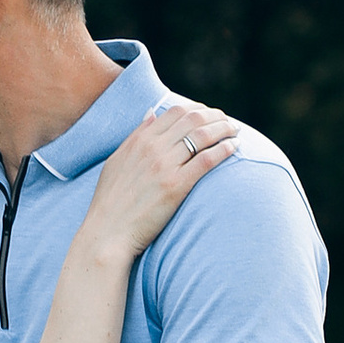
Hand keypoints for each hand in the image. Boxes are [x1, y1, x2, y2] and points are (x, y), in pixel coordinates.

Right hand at [82, 101, 238, 264]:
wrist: (108, 232)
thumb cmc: (110, 201)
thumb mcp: (117, 160)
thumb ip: (136, 135)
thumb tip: (152, 113)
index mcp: (139, 139)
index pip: (176, 112)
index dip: (197, 109)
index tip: (209, 115)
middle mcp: (153, 148)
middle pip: (193, 119)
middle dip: (215, 117)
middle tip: (228, 123)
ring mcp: (165, 166)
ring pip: (203, 136)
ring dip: (224, 130)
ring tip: (235, 132)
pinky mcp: (176, 186)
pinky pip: (206, 160)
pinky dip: (223, 150)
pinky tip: (234, 148)